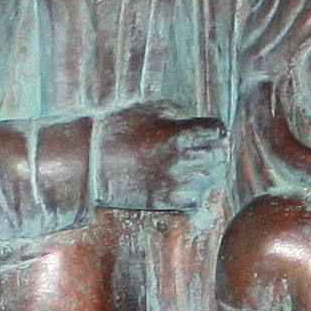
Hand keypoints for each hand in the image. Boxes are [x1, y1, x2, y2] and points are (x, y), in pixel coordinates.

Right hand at [93, 106, 226, 212]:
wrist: (90, 160)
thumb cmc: (117, 128)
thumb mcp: (149, 109)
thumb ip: (178, 114)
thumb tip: (194, 121)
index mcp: (179, 134)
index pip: (218, 131)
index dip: (215, 130)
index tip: (209, 130)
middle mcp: (182, 160)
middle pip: (220, 156)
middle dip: (216, 150)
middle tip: (207, 148)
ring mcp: (174, 183)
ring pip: (211, 180)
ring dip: (208, 171)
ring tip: (198, 166)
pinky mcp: (164, 201)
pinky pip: (195, 200)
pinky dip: (195, 192)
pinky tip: (186, 184)